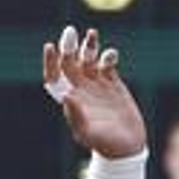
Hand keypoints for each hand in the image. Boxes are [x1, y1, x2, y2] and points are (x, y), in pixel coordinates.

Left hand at [42, 26, 146, 159]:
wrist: (127, 146)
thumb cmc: (105, 143)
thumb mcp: (89, 133)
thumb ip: (77, 116)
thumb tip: (67, 96)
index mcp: (70, 100)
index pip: (55, 77)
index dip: (51, 62)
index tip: (50, 47)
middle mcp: (80, 89)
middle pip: (70, 63)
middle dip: (69, 47)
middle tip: (70, 33)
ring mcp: (96, 84)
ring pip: (88, 59)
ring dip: (89, 46)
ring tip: (91, 34)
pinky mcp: (113, 82)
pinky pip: (107, 63)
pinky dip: (108, 56)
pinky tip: (110, 55)